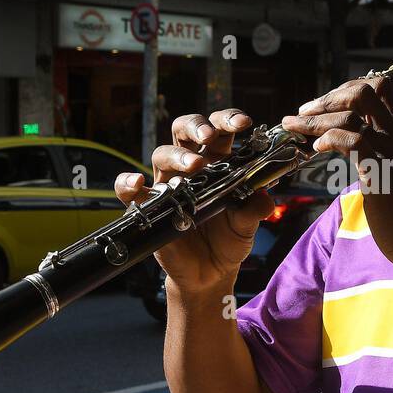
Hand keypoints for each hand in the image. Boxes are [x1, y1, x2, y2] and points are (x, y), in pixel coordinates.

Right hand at [114, 109, 274, 292]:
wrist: (212, 272)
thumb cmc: (229, 240)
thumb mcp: (247, 225)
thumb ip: (254, 209)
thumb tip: (264, 198)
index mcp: (217, 163)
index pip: (218, 131)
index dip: (227, 120)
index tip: (243, 123)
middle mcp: (190, 169)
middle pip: (184, 131)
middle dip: (197, 126)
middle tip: (210, 135)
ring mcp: (167, 185)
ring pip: (161, 154)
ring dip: (177, 155)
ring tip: (194, 166)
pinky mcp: (148, 207)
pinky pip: (129, 190)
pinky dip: (128, 182)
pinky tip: (138, 182)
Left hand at [280, 75, 392, 273]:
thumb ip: (384, 152)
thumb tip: (358, 144)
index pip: (381, 88)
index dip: (347, 88)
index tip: (325, 103)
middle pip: (364, 92)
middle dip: (328, 97)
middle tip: (305, 111)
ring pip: (352, 115)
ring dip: (316, 119)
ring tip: (296, 127)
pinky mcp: (381, 174)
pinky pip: (353, 142)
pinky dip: (330, 139)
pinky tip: (318, 148)